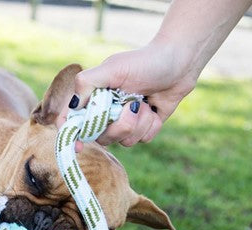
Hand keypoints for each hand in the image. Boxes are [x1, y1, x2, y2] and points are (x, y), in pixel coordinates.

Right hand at [60, 38, 198, 150]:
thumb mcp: (112, 68)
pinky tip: (155, 109)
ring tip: (146, 103)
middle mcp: (107, 111)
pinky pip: (143, 140)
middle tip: (132, 106)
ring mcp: (126, 120)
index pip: (74, 120)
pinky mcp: (145, 126)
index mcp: (94, 97)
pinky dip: (151, 126)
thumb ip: (87, 83)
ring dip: (139, 123)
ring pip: (124, 141)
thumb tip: (72, 106)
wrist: (180, 62)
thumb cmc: (144, 61)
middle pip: (102, 137)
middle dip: (120, 125)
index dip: (72, 135)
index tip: (78, 146)